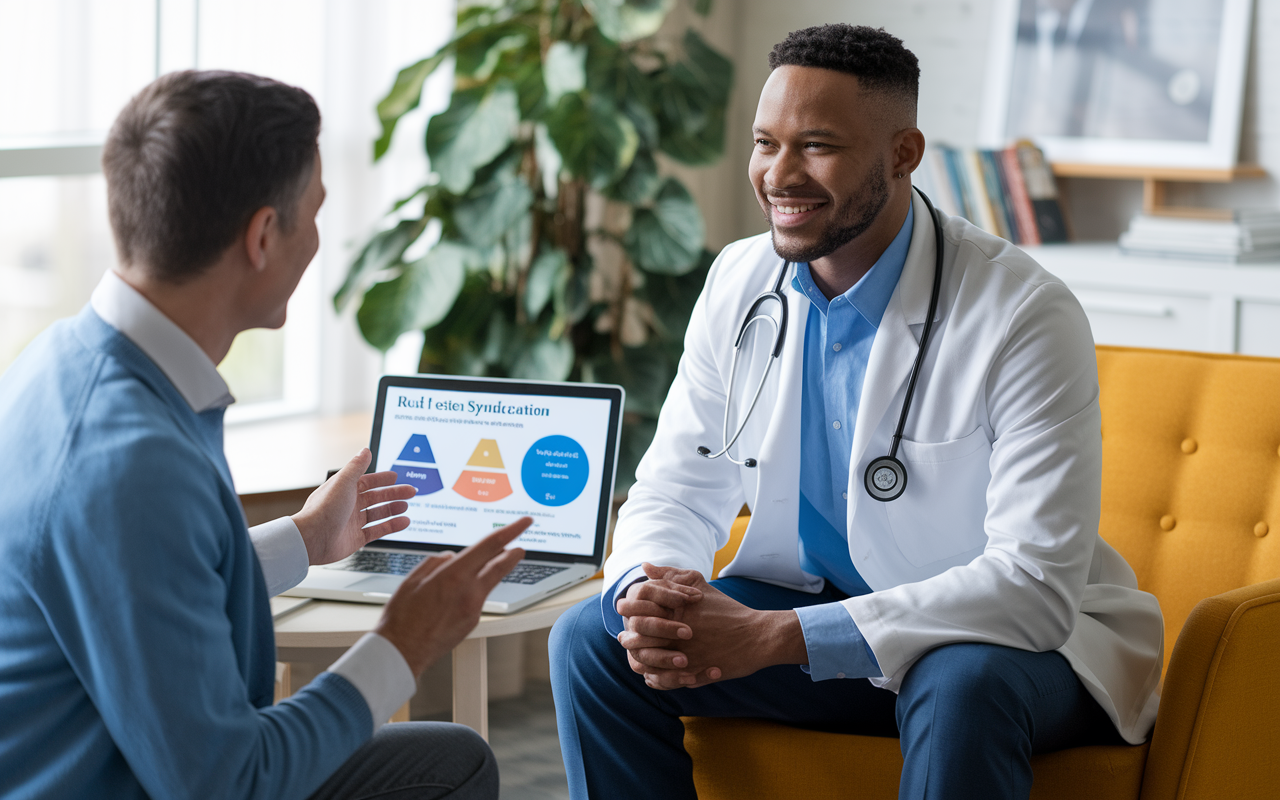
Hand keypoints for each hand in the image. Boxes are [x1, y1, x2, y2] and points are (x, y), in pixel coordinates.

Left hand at [292, 448, 416, 564]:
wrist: (312, 539)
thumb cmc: (324, 509)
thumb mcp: (344, 481)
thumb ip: (357, 466)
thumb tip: (365, 450)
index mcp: (344, 489)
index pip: (367, 481)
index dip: (381, 479)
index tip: (395, 477)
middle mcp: (348, 505)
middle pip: (375, 497)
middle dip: (393, 494)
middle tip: (410, 491)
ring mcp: (352, 522)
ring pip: (378, 513)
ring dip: (393, 509)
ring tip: (406, 506)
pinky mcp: (356, 538)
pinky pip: (378, 530)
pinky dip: (392, 526)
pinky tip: (403, 522)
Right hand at [375, 517, 529, 675]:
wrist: (403, 651)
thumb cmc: (402, 617)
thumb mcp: (413, 579)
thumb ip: (435, 562)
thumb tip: (451, 557)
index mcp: (455, 575)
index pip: (491, 545)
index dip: (511, 530)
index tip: (524, 522)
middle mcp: (470, 591)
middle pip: (500, 565)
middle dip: (514, 552)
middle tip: (521, 545)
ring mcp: (474, 608)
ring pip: (490, 581)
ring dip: (497, 569)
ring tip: (502, 559)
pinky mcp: (472, 621)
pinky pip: (479, 598)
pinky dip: (478, 588)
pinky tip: (469, 587)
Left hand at [618, 563, 805, 689]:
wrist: (756, 636)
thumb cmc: (727, 610)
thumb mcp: (699, 585)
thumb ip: (670, 575)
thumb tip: (645, 567)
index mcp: (675, 610)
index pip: (638, 610)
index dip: (628, 612)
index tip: (627, 615)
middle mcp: (676, 632)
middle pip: (637, 638)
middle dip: (630, 639)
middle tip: (627, 639)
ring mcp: (683, 654)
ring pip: (647, 663)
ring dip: (640, 661)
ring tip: (639, 658)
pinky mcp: (692, 673)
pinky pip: (663, 681)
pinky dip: (656, 679)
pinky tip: (654, 674)